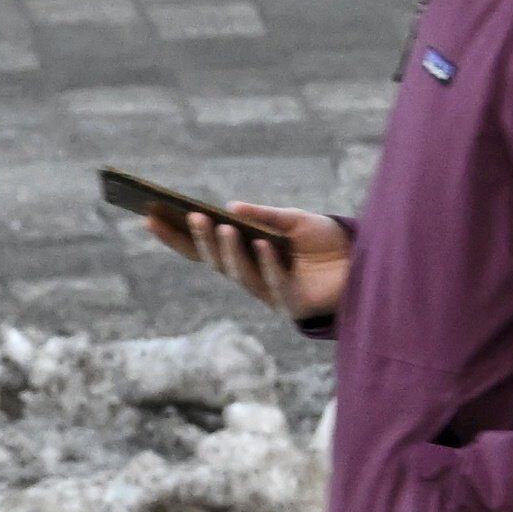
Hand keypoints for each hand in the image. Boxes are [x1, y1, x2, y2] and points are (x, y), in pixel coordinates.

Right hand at [143, 201, 348, 324]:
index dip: (176, 236)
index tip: (148, 217)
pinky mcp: (294, 304)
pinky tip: (263, 245)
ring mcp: (270, 293)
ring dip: (230, 250)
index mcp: (245, 256)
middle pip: (216, 262)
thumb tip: (231, 207)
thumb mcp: (294, 221)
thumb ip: (265, 216)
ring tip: (222, 226)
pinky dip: (269, 265)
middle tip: (191, 217)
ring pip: (241, 274)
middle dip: (202, 240)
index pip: (202, 248)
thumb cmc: (326, 244)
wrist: (364, 265)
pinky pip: (277, 284)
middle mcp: (252, 277)